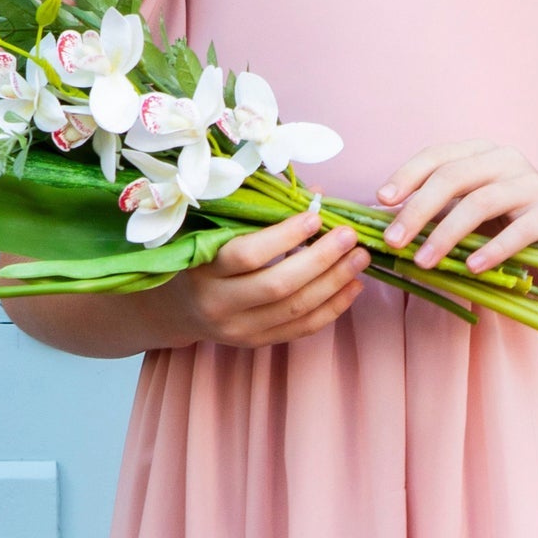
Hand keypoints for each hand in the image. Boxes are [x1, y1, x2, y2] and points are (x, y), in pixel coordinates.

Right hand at [171, 203, 368, 346]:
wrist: (177, 309)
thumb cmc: (202, 257)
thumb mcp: (215, 230)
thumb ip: (260, 212)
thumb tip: (318, 195)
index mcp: (203, 268)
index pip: (248, 255)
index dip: (285, 236)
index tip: (316, 216)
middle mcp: (218, 304)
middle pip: (278, 285)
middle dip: (321, 259)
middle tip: (350, 236)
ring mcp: (238, 329)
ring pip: (295, 309)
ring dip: (334, 283)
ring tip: (360, 259)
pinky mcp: (255, 343)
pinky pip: (301, 329)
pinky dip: (332, 308)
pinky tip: (352, 287)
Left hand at [376, 141, 537, 274]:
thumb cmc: (513, 223)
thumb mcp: (474, 212)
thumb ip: (440, 212)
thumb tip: (390, 226)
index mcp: (481, 153)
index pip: (437, 155)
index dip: (407, 175)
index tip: (382, 200)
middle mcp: (505, 160)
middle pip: (452, 177)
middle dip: (418, 210)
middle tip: (394, 240)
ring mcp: (531, 184)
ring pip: (480, 202)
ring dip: (447, 233)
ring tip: (424, 261)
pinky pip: (518, 231)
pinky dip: (492, 249)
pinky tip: (472, 268)